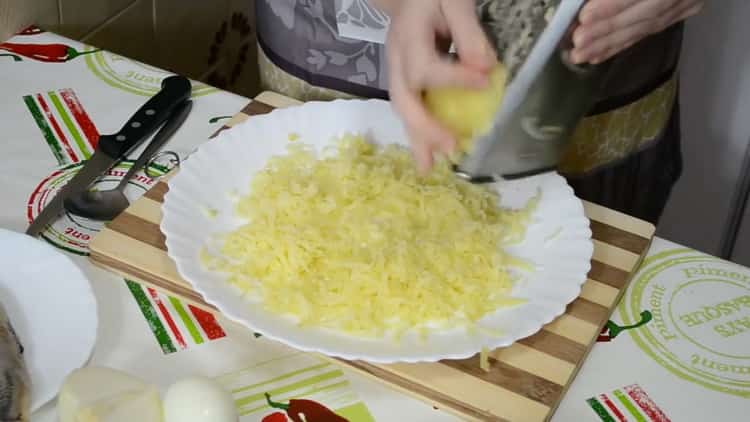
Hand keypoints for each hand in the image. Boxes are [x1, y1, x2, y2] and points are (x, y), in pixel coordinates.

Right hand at [382, 0, 495, 171]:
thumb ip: (469, 33)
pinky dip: (418, 134)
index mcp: (409, 34)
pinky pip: (408, 110)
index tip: (484, 83)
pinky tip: (429, 155)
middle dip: (425, 127)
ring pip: (402, 110)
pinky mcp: (403, 80)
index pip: (427, 66)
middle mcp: (397, 57)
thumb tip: (486, 69)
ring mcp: (396, 70)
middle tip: (450, 147)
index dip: (455, 78)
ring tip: (428, 167)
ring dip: (416, 140)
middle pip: (403, 99)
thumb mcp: (454, 1)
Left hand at [571, 0, 703, 63]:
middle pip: (646, 11)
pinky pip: (651, 30)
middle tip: (579, 42)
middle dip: (608, 29)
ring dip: (611, 42)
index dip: (613, 4)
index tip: (586, 16)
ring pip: (647, 25)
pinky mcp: (686, 8)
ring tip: (581, 55)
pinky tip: (599, 55)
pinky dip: (622, 43)